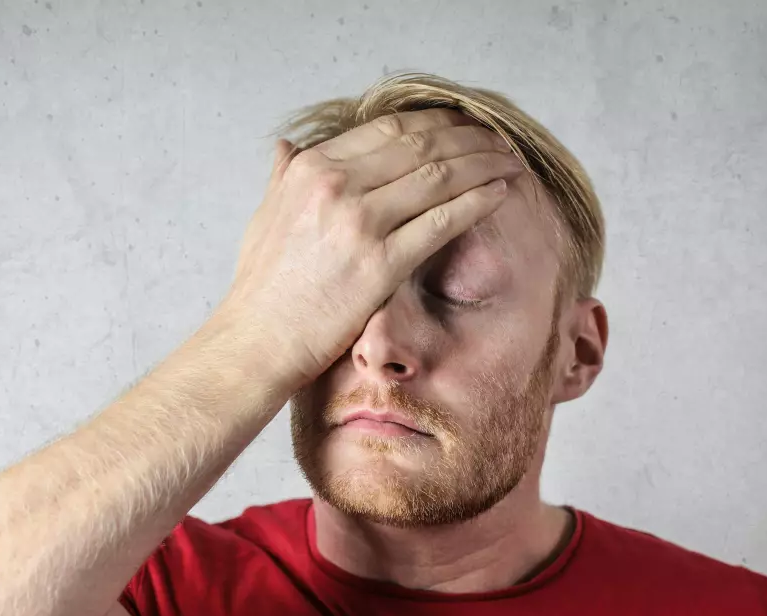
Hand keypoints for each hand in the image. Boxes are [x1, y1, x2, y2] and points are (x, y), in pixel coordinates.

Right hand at [213, 108, 523, 387]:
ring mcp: (360, 223)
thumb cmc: (261, 287)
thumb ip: (282, 177)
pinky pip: (444, 221)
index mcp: (311, 169)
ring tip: (509, 163)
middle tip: (498, 140)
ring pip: (440, 176)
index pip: (388, 128)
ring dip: (484, 164)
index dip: (435, 122)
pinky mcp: (381, 264)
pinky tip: (500, 194)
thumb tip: (287, 147)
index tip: (461, 126)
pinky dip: (478, 201)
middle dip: (469, 137)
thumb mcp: (263, 216)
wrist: (257, 342)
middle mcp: (336, 186)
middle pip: (421, 144)